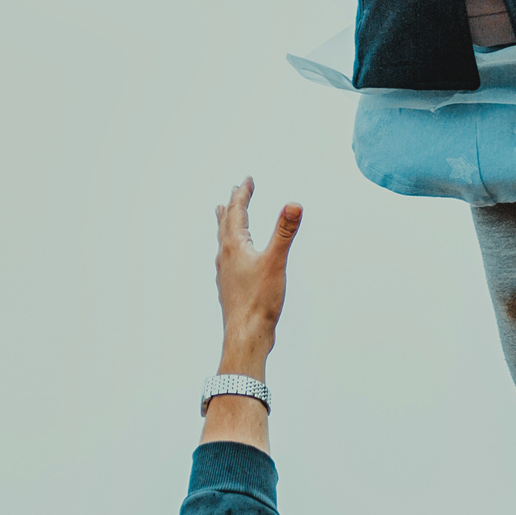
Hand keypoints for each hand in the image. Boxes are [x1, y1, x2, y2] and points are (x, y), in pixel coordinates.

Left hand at [213, 178, 300, 365]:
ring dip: (226, 224)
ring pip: (223, 241)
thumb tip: (293, 205)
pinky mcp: (230, 287)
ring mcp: (225, 273)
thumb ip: (284, 232)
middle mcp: (225, 256)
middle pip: (226, 224)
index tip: (247, 180)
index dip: (243, 194)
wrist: (246, 334)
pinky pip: (227, 258)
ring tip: (222, 215)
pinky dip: (230, 246)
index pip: (237, 212)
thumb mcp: (276, 262)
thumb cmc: (259, 301)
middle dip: (233, 205)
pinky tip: (233, 256)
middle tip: (234, 191)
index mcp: (234, 246)